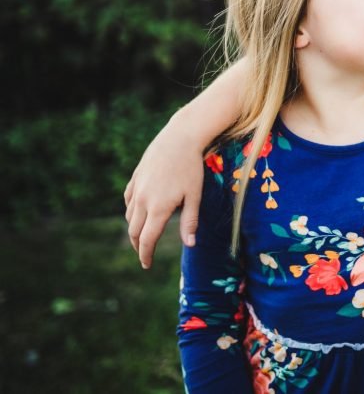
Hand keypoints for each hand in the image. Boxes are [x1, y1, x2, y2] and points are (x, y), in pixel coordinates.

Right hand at [124, 114, 204, 267]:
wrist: (179, 138)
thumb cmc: (191, 168)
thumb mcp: (195, 195)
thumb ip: (190, 221)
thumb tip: (190, 245)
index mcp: (158, 208)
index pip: (147, 239)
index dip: (146, 254)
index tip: (147, 265)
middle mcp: (143, 200)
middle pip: (134, 231)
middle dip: (138, 245)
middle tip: (145, 254)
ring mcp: (137, 188)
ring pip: (129, 216)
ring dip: (134, 229)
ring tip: (143, 235)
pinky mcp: (135, 178)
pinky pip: (128, 200)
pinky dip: (131, 211)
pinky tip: (138, 213)